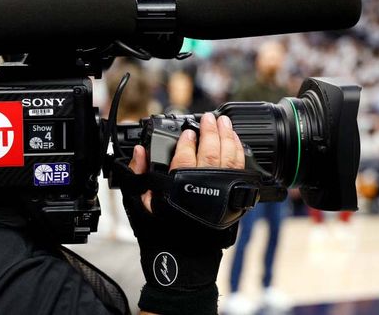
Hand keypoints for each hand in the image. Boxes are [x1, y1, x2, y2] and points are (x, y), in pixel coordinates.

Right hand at [124, 113, 245, 313]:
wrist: (182, 262)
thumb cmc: (159, 235)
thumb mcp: (139, 206)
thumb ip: (137, 176)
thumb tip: (138, 152)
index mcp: (178, 187)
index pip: (184, 154)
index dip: (185, 139)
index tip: (186, 131)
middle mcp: (202, 187)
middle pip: (211, 150)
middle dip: (210, 130)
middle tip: (209, 117)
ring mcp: (221, 193)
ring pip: (229, 157)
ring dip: (228, 137)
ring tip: (224, 122)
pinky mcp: (233, 201)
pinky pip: (240, 171)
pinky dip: (240, 154)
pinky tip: (237, 144)